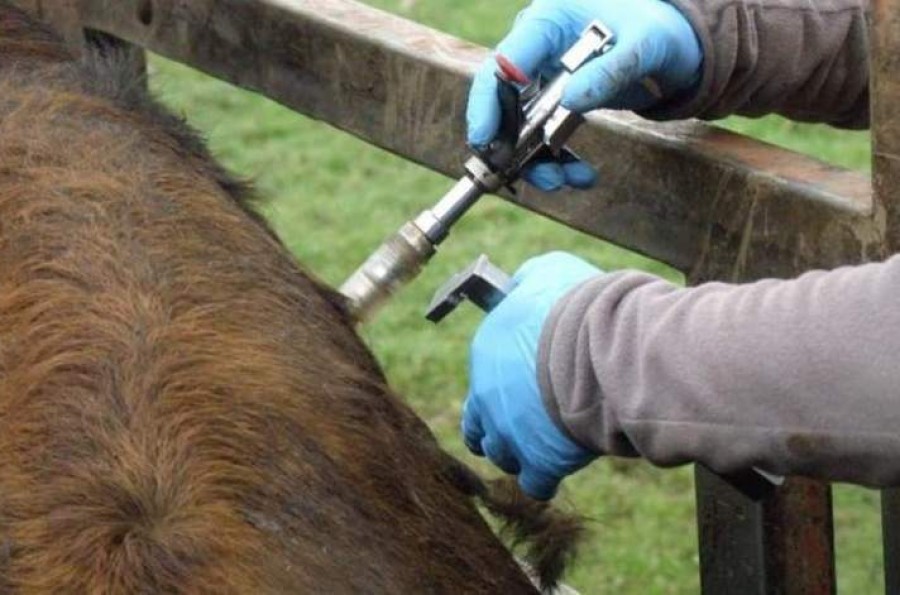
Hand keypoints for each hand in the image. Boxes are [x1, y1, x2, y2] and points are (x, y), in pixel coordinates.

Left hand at [462, 252, 602, 499]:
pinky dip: (544, 479)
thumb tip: (520, 283)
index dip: (505, 380)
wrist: (607, 345)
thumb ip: (526, 282)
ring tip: (542, 444)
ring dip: (518, 452)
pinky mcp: (540, 462)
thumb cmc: (579, 304)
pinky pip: (534, 485)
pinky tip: (557, 468)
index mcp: (486, 353)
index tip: (525, 381)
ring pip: (500, 455)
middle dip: (497, 425)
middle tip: (522, 422)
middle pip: (477, 425)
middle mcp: (487, 397)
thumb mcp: (545, 273)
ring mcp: (511, 433)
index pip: (483, 375)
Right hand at [467, 0, 701, 190]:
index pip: (503, 63)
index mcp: (547, 21)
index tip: (486, 138)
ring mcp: (545, 78)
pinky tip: (581, 175)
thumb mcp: (644, 45)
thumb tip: (569, 100)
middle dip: (514, 143)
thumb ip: (608, 70)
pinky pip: (545, 136)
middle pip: (504, 101)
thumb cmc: (658, 29)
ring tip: (566, 181)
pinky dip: (558, 160)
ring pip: (522, 126)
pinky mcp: (557, 102)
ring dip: (538, 161)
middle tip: (534, 174)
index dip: (488, 101)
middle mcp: (537, 50)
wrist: (672, 43)